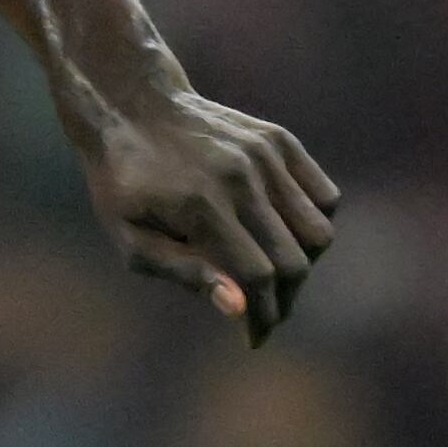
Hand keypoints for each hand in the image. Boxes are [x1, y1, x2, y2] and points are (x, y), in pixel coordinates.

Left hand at [74, 87, 337, 344]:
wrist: (131, 108)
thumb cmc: (123, 184)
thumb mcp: (129, 236)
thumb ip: (184, 273)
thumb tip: (239, 307)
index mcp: (200, 205)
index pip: (257, 275)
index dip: (261, 316)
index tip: (254, 338)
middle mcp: (241, 178)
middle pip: (293, 258)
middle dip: (284, 299)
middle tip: (265, 316)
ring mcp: (266, 155)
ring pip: (317, 230)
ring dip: (303, 265)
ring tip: (273, 278)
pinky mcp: (280, 141)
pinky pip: (324, 196)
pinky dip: (314, 225)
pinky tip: (283, 236)